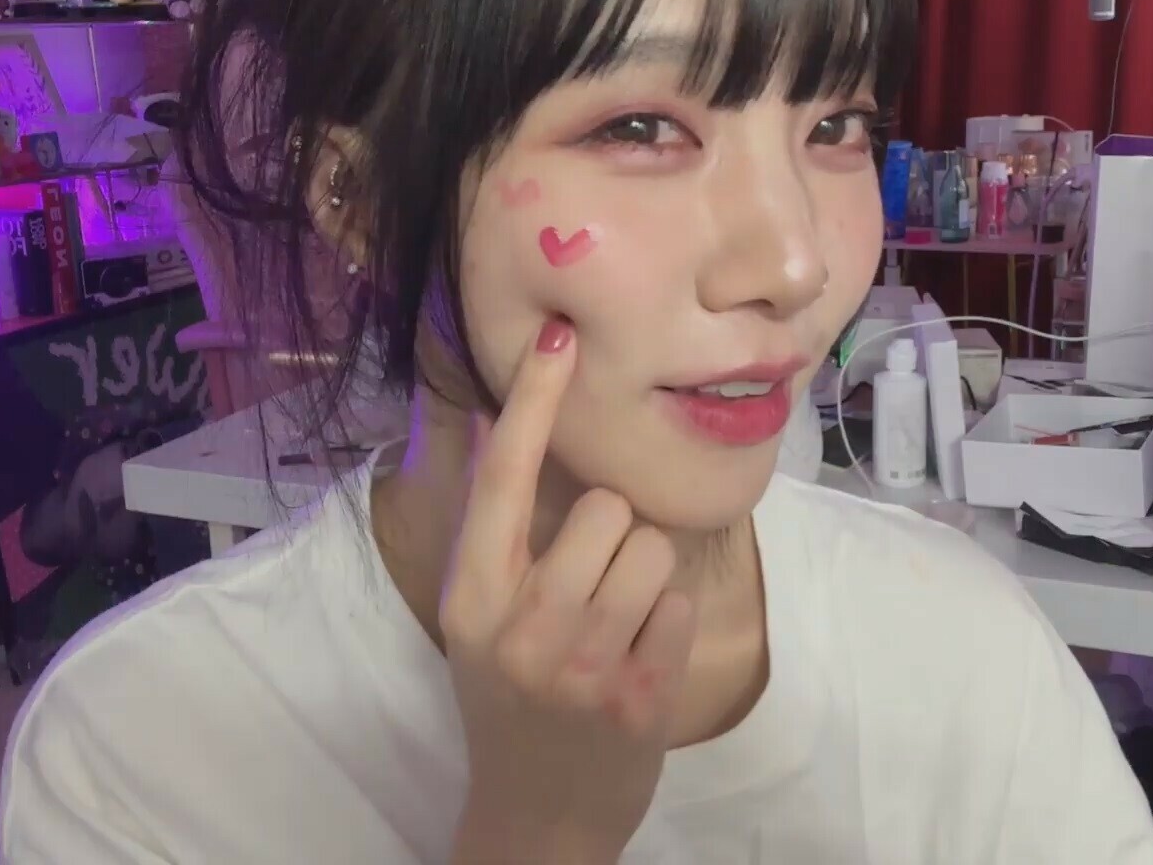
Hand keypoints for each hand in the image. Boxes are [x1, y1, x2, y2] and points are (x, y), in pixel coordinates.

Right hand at [441, 318, 697, 864]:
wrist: (536, 821)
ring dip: (646, 579)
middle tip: (592, 591)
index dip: (533, 402)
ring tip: (616, 629)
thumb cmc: (511, 702)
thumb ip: (493, 530)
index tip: (559, 336)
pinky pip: (680, 602)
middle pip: (604, 507)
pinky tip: (638, 665)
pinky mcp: (638, 696)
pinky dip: (670, 624)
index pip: (503, 479)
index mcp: (471, 597)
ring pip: (651, 548)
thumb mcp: (481, 619)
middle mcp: (517, 625)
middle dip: (614, 535)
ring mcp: (579, 664)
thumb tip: (485, 422)